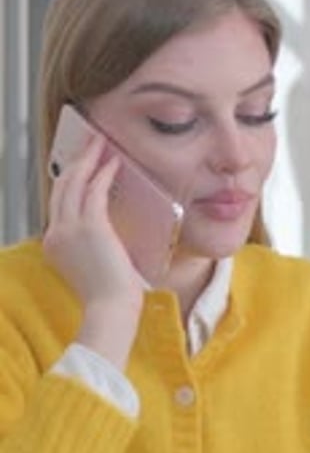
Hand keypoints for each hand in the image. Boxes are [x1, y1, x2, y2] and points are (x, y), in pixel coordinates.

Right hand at [43, 135, 144, 367]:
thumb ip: (94, 247)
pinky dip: (103, 172)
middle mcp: (56, 233)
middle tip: (89, 142)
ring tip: (100, 142)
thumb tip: (109, 233)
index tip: (82, 164)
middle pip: (62, 186)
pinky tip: (113, 161)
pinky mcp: (90, 226)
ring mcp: (70, 229)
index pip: (59, 204)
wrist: (111, 310)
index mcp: (54, 245)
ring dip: (89, 158)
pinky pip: (94, 189)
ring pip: (74, 181)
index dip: (70, 180)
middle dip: (76, 160)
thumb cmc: (110, 297)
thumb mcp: (94, 267)